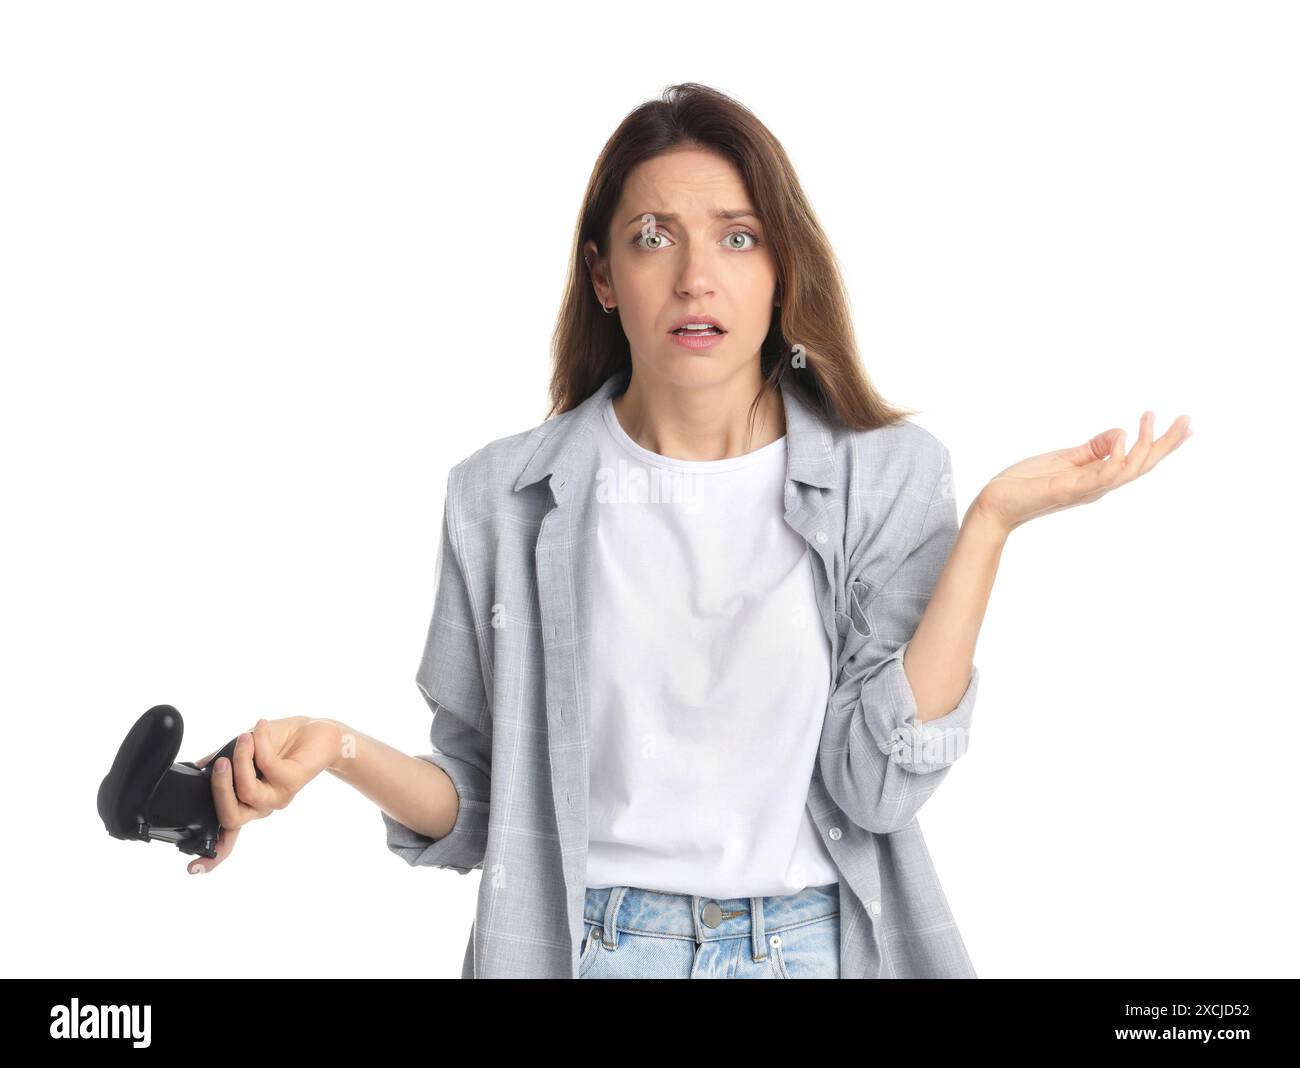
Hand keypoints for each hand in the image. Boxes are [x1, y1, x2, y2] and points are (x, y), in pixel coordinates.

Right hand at [185, 715, 343, 873]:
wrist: (317, 731)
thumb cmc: (279, 742)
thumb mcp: (242, 750)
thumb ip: (222, 760)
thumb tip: (199, 767)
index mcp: (247, 802)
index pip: (228, 837)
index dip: (211, 857)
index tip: (192, 870)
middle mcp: (262, 805)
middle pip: (231, 818)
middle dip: (219, 789)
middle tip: (220, 762)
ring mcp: (278, 796)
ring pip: (248, 792)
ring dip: (240, 761)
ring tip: (244, 737)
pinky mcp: (293, 782)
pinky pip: (267, 765)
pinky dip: (259, 742)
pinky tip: (260, 727)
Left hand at [972, 411, 1192, 535]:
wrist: (996, 503)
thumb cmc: (1026, 483)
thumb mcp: (1064, 459)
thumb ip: (1092, 449)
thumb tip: (1121, 432)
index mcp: (1098, 477)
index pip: (1137, 460)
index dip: (1161, 444)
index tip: (1185, 425)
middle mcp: (1098, 486)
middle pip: (1142, 466)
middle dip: (1166, 444)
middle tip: (1188, 420)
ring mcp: (1085, 489)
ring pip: (1127, 471)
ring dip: (1144, 446)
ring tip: (1152, 418)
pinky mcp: (1068, 489)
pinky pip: (1099, 476)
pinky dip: (1114, 459)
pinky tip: (1122, 438)